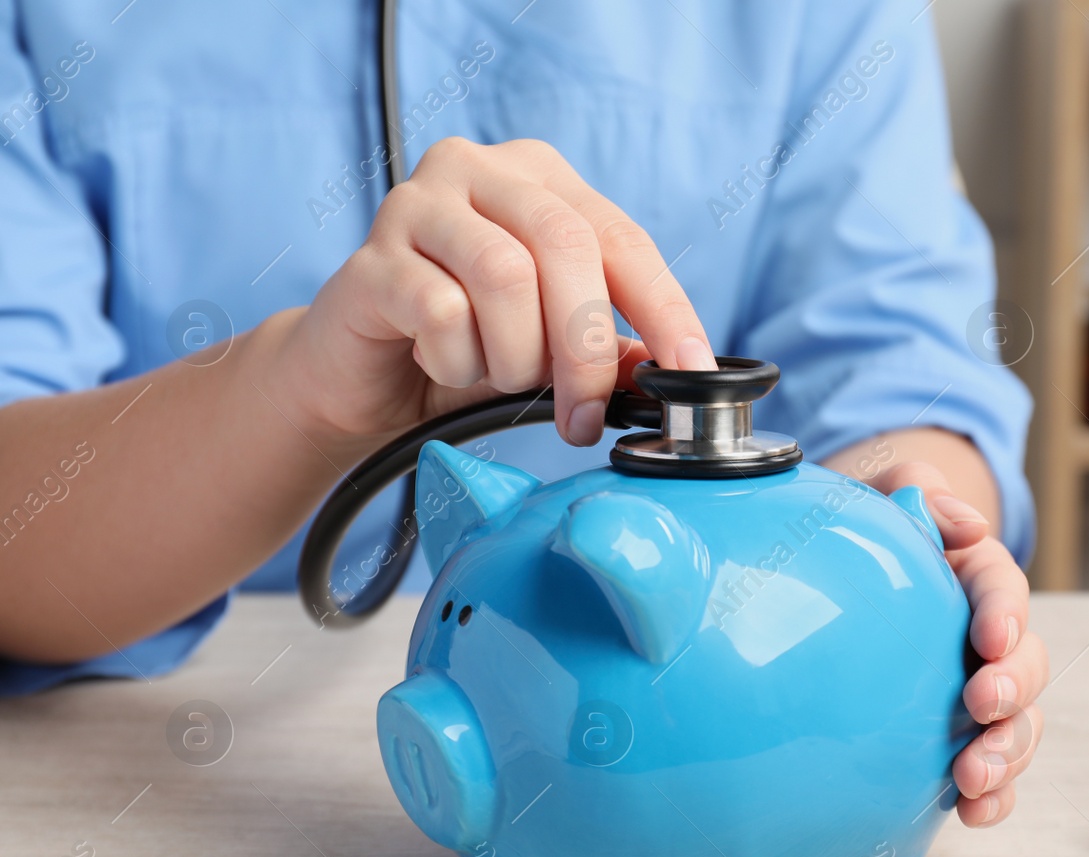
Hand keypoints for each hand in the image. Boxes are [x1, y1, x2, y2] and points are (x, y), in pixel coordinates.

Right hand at [277, 137, 716, 448]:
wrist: (357, 379)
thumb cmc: (464, 349)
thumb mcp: (552, 349)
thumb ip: (613, 350)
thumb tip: (680, 372)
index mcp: (540, 178)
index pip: (621, 237)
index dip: (665, 308)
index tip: (693, 372)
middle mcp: (478, 170)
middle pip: (564, 244)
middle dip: (587, 347)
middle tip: (582, 416)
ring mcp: (416, 205)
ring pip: (504, 274)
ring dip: (516, 355)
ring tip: (499, 377)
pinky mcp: (369, 259)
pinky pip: (441, 312)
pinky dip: (458, 361)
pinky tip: (443, 365)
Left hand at [866, 462, 1046, 827]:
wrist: (836, 573)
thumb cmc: (865, 530)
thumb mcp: (886, 492)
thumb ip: (918, 488)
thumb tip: (966, 525)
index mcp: (974, 576)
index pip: (1003, 589)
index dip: (1006, 615)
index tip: (991, 639)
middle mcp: (986, 638)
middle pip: (1027, 664)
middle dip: (1014, 690)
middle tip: (983, 707)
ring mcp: (977, 691)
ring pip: (1019, 725)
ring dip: (1006, 754)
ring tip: (973, 777)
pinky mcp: (959, 737)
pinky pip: (992, 772)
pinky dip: (994, 797)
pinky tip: (971, 814)